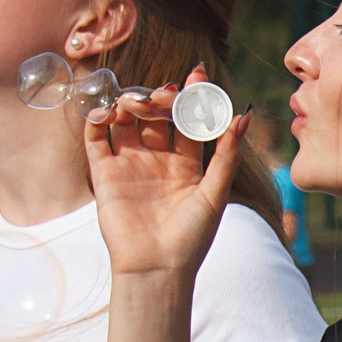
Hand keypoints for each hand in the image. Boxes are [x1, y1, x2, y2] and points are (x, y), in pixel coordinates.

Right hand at [85, 66, 249, 278]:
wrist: (157, 268)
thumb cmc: (191, 236)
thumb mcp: (215, 192)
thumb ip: (227, 153)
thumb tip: (244, 115)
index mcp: (185, 163)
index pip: (186, 120)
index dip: (191, 97)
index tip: (196, 73)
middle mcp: (156, 160)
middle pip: (155, 116)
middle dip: (160, 98)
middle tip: (166, 93)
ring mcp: (129, 164)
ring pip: (126, 121)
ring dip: (131, 103)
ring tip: (139, 102)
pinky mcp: (103, 174)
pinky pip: (97, 139)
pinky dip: (98, 119)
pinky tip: (108, 111)